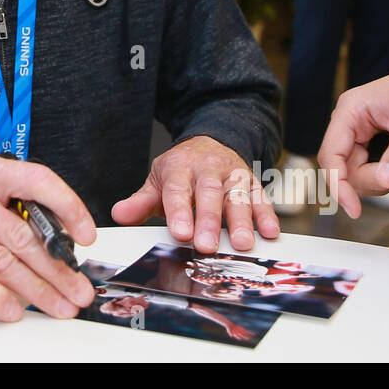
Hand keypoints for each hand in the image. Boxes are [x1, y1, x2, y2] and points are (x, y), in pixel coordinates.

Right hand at [0, 152, 96, 321]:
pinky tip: (12, 310)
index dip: (69, 208)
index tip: (86, 237)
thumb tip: (52, 242)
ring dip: (36, 290)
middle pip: (23, 235)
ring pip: (2, 260)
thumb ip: (3, 207)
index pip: (37, 180)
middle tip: (78, 291)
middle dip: (58, 269)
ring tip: (57, 306)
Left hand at [110, 135, 278, 252]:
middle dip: (209, 221)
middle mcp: (208, 170)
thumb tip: (119, 215)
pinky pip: (261, 198)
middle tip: (206, 245)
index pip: (178, 191)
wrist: (210, 143)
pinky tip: (269, 233)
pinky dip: (267, 215)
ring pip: (238, 196)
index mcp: (179, 169)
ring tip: (241, 244)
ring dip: (241, 221)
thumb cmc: (181, 172)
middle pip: (210, 194)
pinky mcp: (252, 182)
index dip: (179, 212)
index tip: (180, 233)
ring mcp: (232, 175)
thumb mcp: (158, 182)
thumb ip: (140, 202)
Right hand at [319, 38, 388, 217]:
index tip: (354, 209)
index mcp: (351, 111)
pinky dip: (382, 175)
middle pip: (342, 168)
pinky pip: (367, 167)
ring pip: (354, 171)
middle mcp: (349, 122)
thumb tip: (388, 179)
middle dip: (367, 181)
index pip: (331, 155)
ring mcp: (359, 132)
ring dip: (376, 180)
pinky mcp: (371, 141)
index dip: (338, 185)